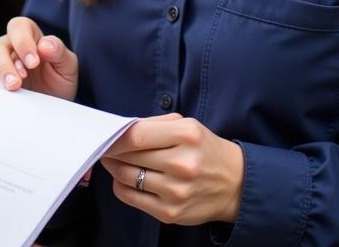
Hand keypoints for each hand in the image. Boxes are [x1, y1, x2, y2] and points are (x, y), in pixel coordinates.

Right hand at [0, 16, 77, 100]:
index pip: (19, 26)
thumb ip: (59, 51)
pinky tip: (4, 91)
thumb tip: (44, 44)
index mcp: (31, 36)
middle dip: (11, 60)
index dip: (23, 41)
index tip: (34, 62)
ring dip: (3, 70)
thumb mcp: (68, 66)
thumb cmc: (61, 80)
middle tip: (22, 77)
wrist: (55, 105)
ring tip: (15, 86)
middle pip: (3, 42)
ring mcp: (4, 63)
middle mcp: (14, 47)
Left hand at [100, 113, 243, 226]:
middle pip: (129, 156)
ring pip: (127, 177)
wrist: (234, 184)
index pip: (136, 136)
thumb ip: (153, 125)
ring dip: (114, 167)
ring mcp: (176, 192)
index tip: (104, 134)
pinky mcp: (170, 213)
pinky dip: (121, 186)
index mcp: (186, 135)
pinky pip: (131, 198)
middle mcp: (182, 164)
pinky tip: (124, 178)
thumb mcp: (186, 125)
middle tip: (105, 146)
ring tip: (112, 160)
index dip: (115, 136)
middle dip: (112, 150)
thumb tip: (120, 129)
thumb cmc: (203, 149)